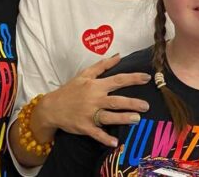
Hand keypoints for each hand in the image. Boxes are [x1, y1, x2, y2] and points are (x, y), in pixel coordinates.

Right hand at [36, 54, 151, 146]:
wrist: (52, 107)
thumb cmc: (70, 90)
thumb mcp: (84, 74)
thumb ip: (102, 65)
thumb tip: (119, 56)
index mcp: (96, 86)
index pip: (118, 80)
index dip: (133, 78)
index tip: (147, 78)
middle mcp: (94, 99)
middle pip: (116, 100)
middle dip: (132, 103)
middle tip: (146, 106)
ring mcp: (89, 114)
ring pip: (109, 117)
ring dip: (123, 118)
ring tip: (137, 120)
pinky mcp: (84, 127)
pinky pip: (96, 133)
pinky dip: (105, 138)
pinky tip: (115, 143)